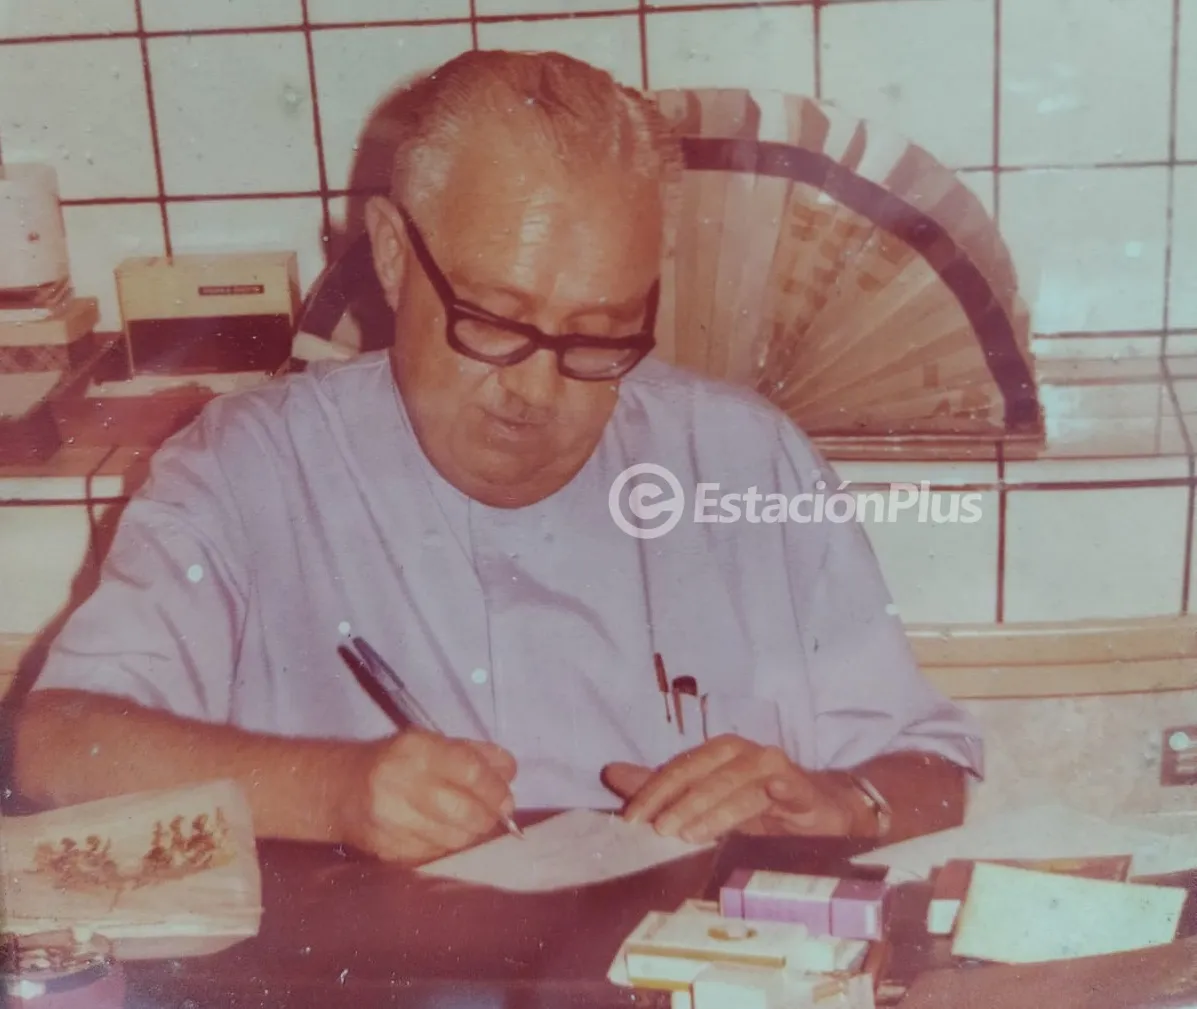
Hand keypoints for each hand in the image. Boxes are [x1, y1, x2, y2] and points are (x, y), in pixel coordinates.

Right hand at [338, 730, 516, 862]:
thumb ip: (474, 753)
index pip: (470, 771)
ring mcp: (392, 822)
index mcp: (417, 751)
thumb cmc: (396, 761)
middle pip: (465, 812)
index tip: (506, 798)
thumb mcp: (432, 743)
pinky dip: (447, 846)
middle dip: (488, 816)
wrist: (342, 789)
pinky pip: (435, 856)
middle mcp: (402, 785)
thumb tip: (509, 770)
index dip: (494, 788)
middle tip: (493, 814)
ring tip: (467, 823)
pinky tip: (442, 833)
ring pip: (454, 840)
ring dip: (469, 834)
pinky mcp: (388, 851)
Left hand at [601, 735, 865, 843]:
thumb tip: (611, 774)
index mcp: (718, 753)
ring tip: (690, 834)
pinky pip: (786, 786)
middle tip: (657, 830)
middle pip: (705, 774)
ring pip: (739, 785)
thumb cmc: (763, 806)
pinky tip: (768, 790)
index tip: (630, 820)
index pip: (679, 769)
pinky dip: (777, 786)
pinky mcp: (802, 788)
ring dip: (714, 809)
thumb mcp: (710, 801)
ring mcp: (774, 768)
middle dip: (678, 802)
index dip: (652, 792)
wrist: (825, 812)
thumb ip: (663, 789)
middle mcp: (744, 754)